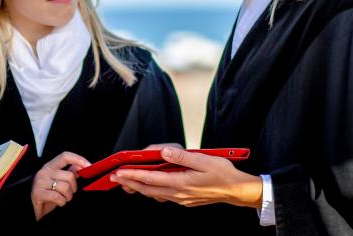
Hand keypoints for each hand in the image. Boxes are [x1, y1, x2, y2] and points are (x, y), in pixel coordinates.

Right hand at [31, 151, 90, 220]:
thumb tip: (80, 166)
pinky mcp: (37, 193)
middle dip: (73, 188)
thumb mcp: (58, 183)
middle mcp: (44, 172)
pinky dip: (62, 202)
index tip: (89, 166)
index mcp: (50, 166)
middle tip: (69, 194)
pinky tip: (59, 203)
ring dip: (68, 197)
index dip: (79, 159)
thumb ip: (69, 173)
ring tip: (63, 199)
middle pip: (69, 176)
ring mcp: (40, 182)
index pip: (65, 156)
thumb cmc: (46, 195)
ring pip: (65, 187)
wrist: (31, 209)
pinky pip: (58, 197)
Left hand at [110, 146, 261, 207]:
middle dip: (130, 183)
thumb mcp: (204, 160)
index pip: (150, 179)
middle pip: (148, 189)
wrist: (237, 191)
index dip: (132, 175)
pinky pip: (164, 195)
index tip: (118, 172)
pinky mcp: (185, 199)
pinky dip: (152, 190)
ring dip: (139, 188)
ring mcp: (182, 198)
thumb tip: (163, 152)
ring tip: (126, 182)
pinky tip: (149, 185)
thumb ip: (181, 157)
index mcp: (181, 183)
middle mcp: (178, 193)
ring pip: (155, 194)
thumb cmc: (223, 173)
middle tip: (114, 178)